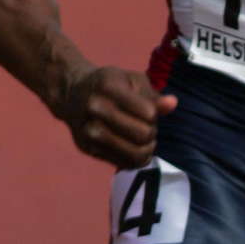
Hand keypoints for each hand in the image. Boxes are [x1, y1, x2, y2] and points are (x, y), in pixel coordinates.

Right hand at [58, 66, 176, 167]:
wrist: (72, 94)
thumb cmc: (109, 84)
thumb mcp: (131, 80)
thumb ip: (152, 94)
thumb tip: (172, 104)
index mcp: (108, 87)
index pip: (149, 114)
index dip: (154, 114)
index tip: (148, 110)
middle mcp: (95, 109)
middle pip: (143, 135)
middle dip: (152, 132)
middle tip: (146, 126)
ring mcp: (89, 131)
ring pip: (135, 154)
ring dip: (146, 148)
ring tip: (143, 139)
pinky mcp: (88, 149)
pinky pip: (124, 163)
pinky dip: (136, 158)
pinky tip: (133, 147)